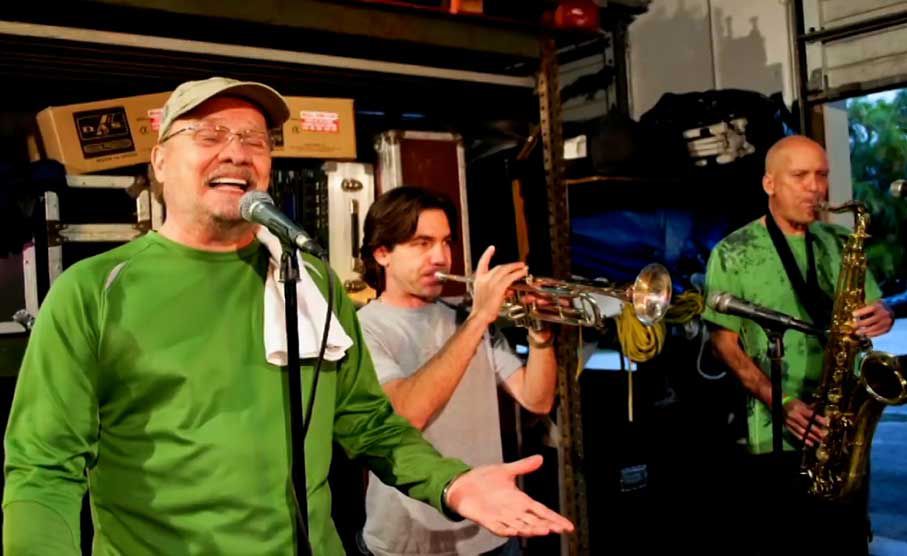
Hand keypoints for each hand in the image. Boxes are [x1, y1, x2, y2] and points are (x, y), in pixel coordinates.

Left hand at [446, 455, 574, 536]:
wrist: (462, 483)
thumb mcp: (506, 470)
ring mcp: (500, 516)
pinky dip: (506, 530)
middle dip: (546, 525)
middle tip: (558, 529)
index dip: (555, 518)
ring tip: (544, 531)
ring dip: (531, 530)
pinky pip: (498, 528)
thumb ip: (523, 467)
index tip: (568, 527)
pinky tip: (515, 532)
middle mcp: (513, 511)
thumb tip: (540, 458)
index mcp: (520, 500)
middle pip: (534, 521)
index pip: (542, 511)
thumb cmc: (484, 479)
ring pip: (520, 526)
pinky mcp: (486, 519)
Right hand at [469, 246, 527, 325]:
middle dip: (510, 265)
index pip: (482, 263)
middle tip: (518, 264)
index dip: (487, 254)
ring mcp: (491, 282)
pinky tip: (523, 273)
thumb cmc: (482, 309)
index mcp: (478, 280)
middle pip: (499, 267)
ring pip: (506, 270)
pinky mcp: (498, 287)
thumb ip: (497, 289)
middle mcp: (484, 279)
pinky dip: (518, 273)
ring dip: (516, 268)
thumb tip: (509, 289)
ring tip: (523, 267)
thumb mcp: (487, 296)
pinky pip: (510, 277)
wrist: (479, 316)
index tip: (491, 248)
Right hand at [783, 397, 827, 446]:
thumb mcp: (802, 403)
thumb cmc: (793, 403)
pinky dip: (803, 439)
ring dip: (811, 437)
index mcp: (798, 408)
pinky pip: (796, 434)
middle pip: (806, 424)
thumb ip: (811, 409)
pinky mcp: (787, 427)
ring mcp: (789, 422)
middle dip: (815, 430)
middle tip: (823, 435)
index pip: (810, 414)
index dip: (818, 419)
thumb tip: (821, 413)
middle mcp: (793, 415)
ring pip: (801, 431)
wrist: (779, 404)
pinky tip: (810, 443)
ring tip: (819, 440)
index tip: (826, 423)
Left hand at [853, 301, 893, 337]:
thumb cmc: (878, 306)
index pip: (868, 310)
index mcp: (879, 307)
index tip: (853, 314)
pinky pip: (878, 333)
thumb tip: (853, 314)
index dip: (860, 312)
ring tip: (857, 332)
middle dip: (859, 324)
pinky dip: (871, 334)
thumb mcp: (872, 302)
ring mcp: (887, 322)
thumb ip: (865, 306)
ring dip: (863, 331)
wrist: (892, 310)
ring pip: (873, 329)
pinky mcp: (888, 328)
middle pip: (869, 321)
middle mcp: (884, 314)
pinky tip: (865, 334)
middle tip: (853, 326)